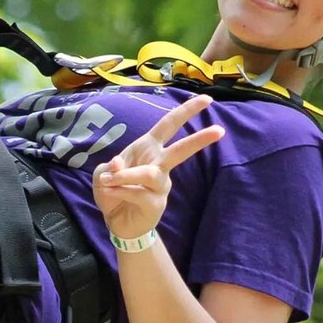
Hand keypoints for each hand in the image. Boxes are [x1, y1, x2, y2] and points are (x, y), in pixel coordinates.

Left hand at [92, 95, 224, 239]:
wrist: (116, 222)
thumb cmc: (113, 191)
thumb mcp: (103, 174)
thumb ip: (109, 166)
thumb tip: (118, 164)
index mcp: (148, 148)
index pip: (169, 124)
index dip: (186, 111)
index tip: (207, 99)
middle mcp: (159, 164)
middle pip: (181, 149)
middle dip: (199, 139)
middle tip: (219, 130)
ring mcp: (161, 185)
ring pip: (149, 174)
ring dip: (126, 176)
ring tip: (107, 181)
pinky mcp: (156, 204)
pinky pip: (137, 193)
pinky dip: (119, 191)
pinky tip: (111, 194)